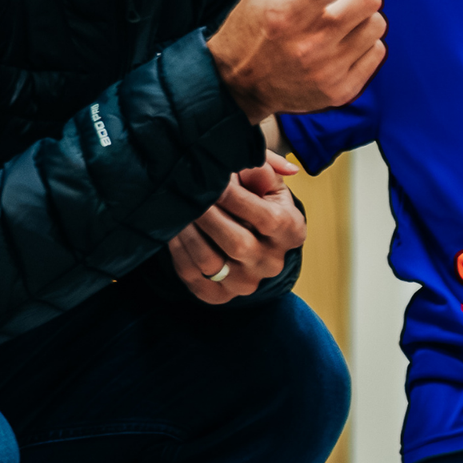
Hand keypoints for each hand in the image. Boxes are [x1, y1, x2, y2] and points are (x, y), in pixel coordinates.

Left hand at [168, 152, 306, 303]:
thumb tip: (257, 166)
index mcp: (291, 232)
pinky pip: (192, 275)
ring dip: (188, 231)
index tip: (214, 179)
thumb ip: (262, 170)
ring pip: (210, 261)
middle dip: (208, 215)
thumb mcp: (265, 179)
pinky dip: (178, 250)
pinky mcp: (217, 295)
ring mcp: (245, 283)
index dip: (236, 198)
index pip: (267, 218)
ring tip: (177, 207)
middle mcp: (272, 263)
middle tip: (187, 191)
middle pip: (238, 243)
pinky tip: (171, 228)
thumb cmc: (255, 196)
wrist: (245, 230)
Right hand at [207, 0, 384, 123]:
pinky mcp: (339, 91)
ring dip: (366, 15)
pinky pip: (376, 53)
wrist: (239, 84)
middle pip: (368, 1)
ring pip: (377, 26)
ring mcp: (327, 71)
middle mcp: (309, 45)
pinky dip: (366, 41)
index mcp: (288, 13)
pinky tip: (346, 41)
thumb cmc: (254, 26)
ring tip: (346, 17)